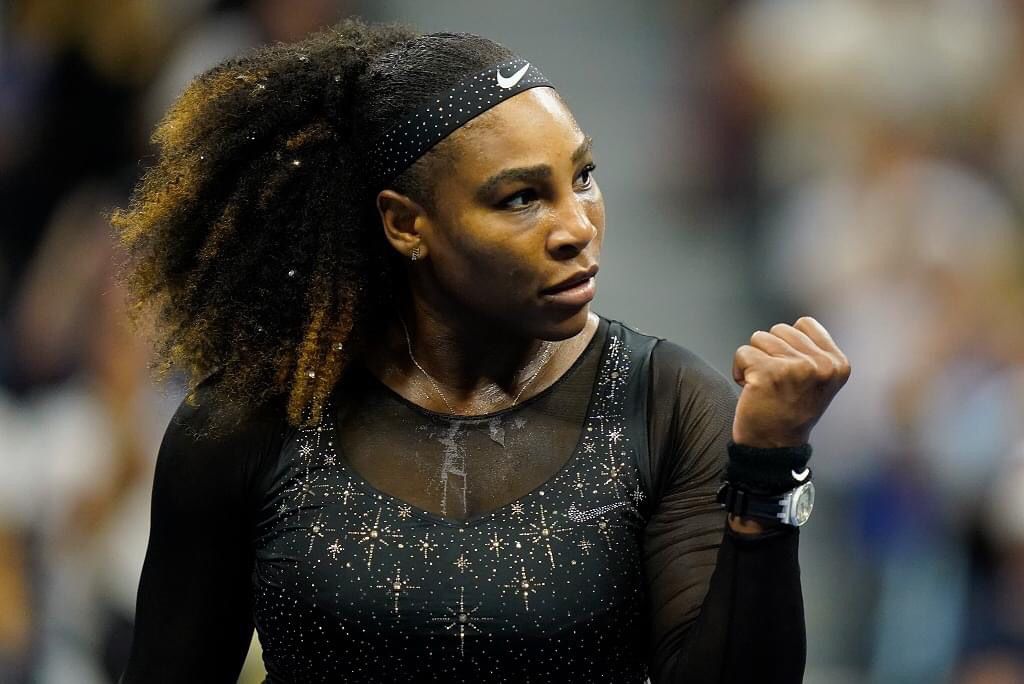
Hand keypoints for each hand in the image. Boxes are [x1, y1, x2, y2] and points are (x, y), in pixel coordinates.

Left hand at [731, 316, 850, 447]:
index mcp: (838, 364)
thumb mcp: (816, 380)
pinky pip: (742, 353)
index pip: (805, 323)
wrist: (774, 447)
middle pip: (779, 329)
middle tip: (776, 382)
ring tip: (764, 385)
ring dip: (754, 361)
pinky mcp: (770, 372)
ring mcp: (796, 367)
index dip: (788, 343)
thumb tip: (794, 326)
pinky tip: (751, 389)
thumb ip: (812, 351)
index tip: (789, 371)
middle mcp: (821, 364)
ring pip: (759, 338)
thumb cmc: (790, 410)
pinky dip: (739, 370)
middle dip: (770, 352)